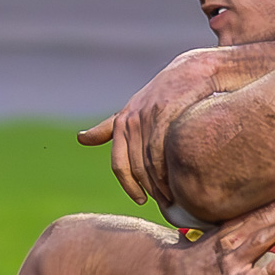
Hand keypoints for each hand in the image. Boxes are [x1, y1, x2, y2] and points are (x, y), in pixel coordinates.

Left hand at [78, 47, 224, 205]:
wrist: (194, 71)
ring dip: (160, 185)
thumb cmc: (164, 93)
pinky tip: (178, 182)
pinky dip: (167, 171)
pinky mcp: (165, 114)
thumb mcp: (134, 108)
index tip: (141, 200)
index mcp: (122, 122)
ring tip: (172, 199)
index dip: (129, 186)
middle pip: (135, 166)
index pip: (120, 164)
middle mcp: (131, 120)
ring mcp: (148, 117)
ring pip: (148, 162)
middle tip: (163, 204)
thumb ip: (109, 127)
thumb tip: (80, 139)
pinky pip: (161, 150)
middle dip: (148, 189)